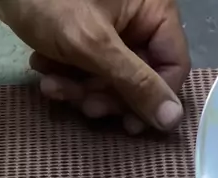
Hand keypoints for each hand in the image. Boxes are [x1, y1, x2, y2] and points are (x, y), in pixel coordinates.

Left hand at [0, 0, 189, 132]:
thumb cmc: (50, 0)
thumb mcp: (94, 45)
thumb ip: (135, 83)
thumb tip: (173, 119)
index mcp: (153, 10)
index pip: (173, 66)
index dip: (154, 100)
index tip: (130, 124)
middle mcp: (138, 18)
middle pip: (140, 77)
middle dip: (107, 95)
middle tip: (83, 105)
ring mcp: (110, 26)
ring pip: (111, 77)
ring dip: (81, 89)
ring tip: (53, 85)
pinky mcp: (84, 33)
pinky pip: (89, 67)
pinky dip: (67, 75)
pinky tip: (44, 70)